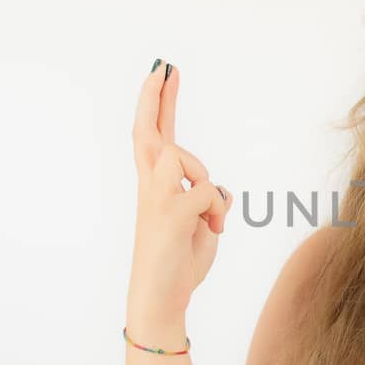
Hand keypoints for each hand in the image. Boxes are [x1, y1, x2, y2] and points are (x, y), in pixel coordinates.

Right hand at [128, 60, 232, 320]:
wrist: (162, 298)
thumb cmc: (181, 261)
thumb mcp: (200, 221)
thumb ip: (203, 197)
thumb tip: (216, 190)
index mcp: (157, 186)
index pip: (157, 136)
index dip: (160, 103)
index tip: (163, 72)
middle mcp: (150, 186)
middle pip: (148, 131)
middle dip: (154, 97)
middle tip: (162, 66)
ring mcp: (156, 198)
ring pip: (184, 158)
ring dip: (203, 180)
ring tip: (208, 217)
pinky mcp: (167, 212)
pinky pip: (207, 190)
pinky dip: (216, 210)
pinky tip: (211, 230)